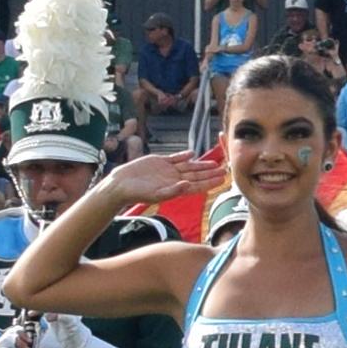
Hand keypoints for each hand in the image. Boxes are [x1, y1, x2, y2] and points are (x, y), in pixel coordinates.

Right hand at [95, 146, 219, 207]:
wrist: (121, 184)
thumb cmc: (137, 193)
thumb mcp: (156, 194)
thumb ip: (173, 191)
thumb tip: (188, 186)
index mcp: (176, 188)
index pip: (197, 185)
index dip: (210, 182)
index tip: (222, 179)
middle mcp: (174, 179)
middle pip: (196, 175)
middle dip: (210, 173)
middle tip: (225, 169)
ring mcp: (167, 170)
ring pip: (188, 166)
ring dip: (201, 164)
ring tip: (214, 163)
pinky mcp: (159, 162)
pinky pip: (175, 158)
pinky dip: (184, 156)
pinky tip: (193, 154)